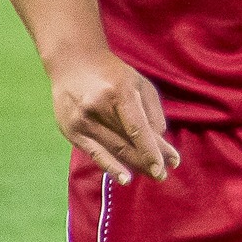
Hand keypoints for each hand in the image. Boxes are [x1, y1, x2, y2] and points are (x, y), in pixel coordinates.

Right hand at [46, 45, 179, 183]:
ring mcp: (81, 121)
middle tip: (164, 174)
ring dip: (134, 166)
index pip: (137, 128)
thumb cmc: (113, 74)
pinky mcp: (70, 131)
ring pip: (112, 150)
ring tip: (152, 176)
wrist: (73, 63)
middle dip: (147, 160)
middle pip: (126, 142)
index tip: (170, 164)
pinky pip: (94, 153)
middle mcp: (97, 108)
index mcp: (119, 92)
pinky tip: (124, 178)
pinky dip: (110, 166)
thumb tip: (159, 139)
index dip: (153, 149)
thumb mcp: (139, 83)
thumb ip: (152, 111)